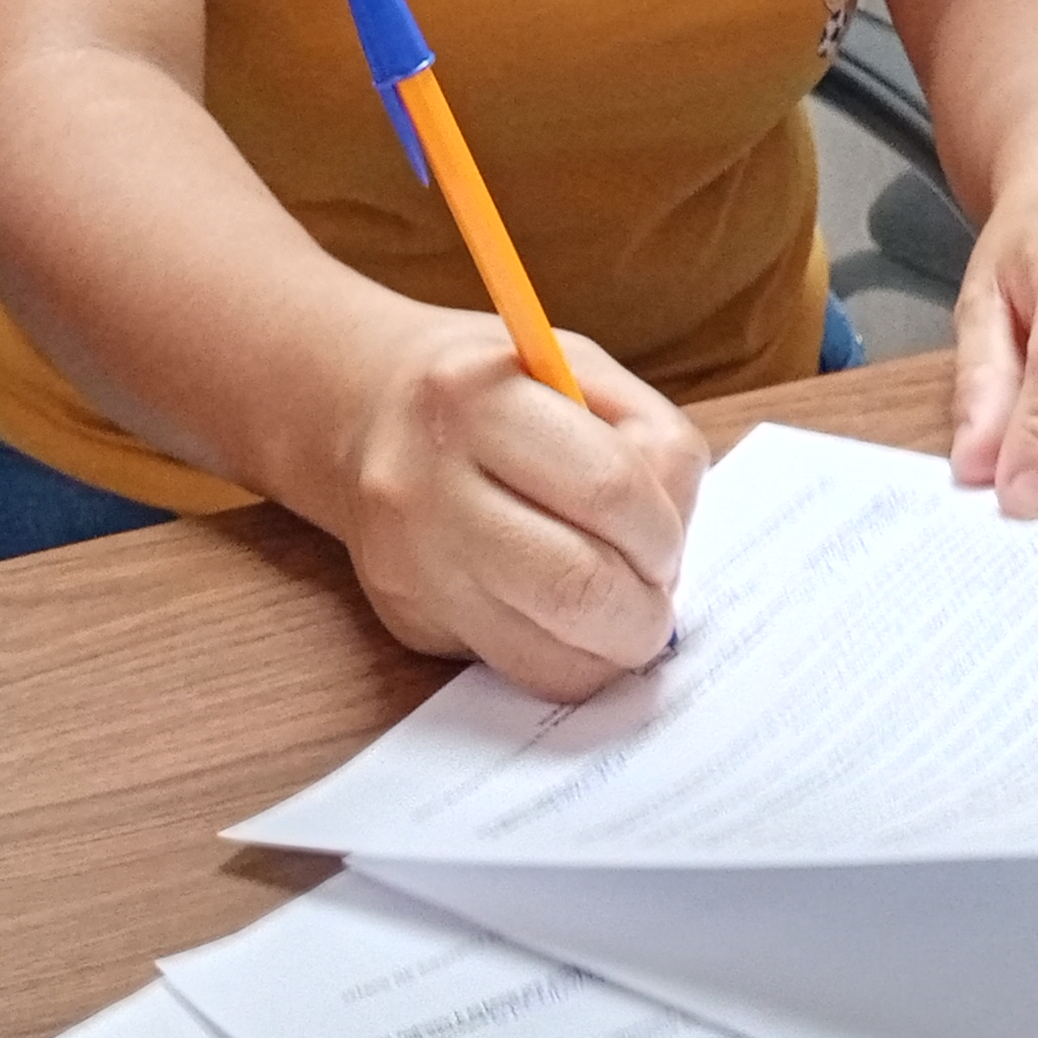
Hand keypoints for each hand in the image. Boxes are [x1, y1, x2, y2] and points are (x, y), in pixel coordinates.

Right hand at [333, 312, 712, 701]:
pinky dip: (560, 654)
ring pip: (545, 655)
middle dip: (643, 611)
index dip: (661, 529)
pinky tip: (559, 612)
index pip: (608, 489)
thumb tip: (671, 546)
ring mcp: (410, 563)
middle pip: (575, 588)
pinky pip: (512, 668)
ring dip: (607, 647)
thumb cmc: (499, 390)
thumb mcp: (579, 369)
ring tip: (613, 608)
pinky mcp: (407, 619)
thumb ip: (647, 440)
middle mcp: (427, 483)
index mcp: (476, 397)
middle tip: (654, 598)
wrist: (365, 411)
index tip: (664, 540)